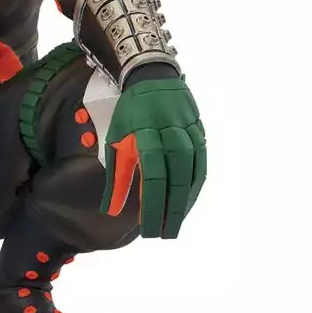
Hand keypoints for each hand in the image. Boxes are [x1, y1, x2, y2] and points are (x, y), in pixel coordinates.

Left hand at [102, 78, 205, 238]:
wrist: (152, 78)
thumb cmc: (129, 114)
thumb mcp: (116, 138)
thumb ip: (116, 176)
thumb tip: (110, 211)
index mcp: (145, 132)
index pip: (152, 174)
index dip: (151, 203)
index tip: (146, 227)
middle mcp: (170, 132)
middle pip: (175, 177)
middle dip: (170, 209)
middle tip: (164, 234)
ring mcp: (188, 131)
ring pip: (192, 172)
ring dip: (185, 200)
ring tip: (175, 223)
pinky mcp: (199, 132)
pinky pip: (201, 164)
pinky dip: (194, 185)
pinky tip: (187, 201)